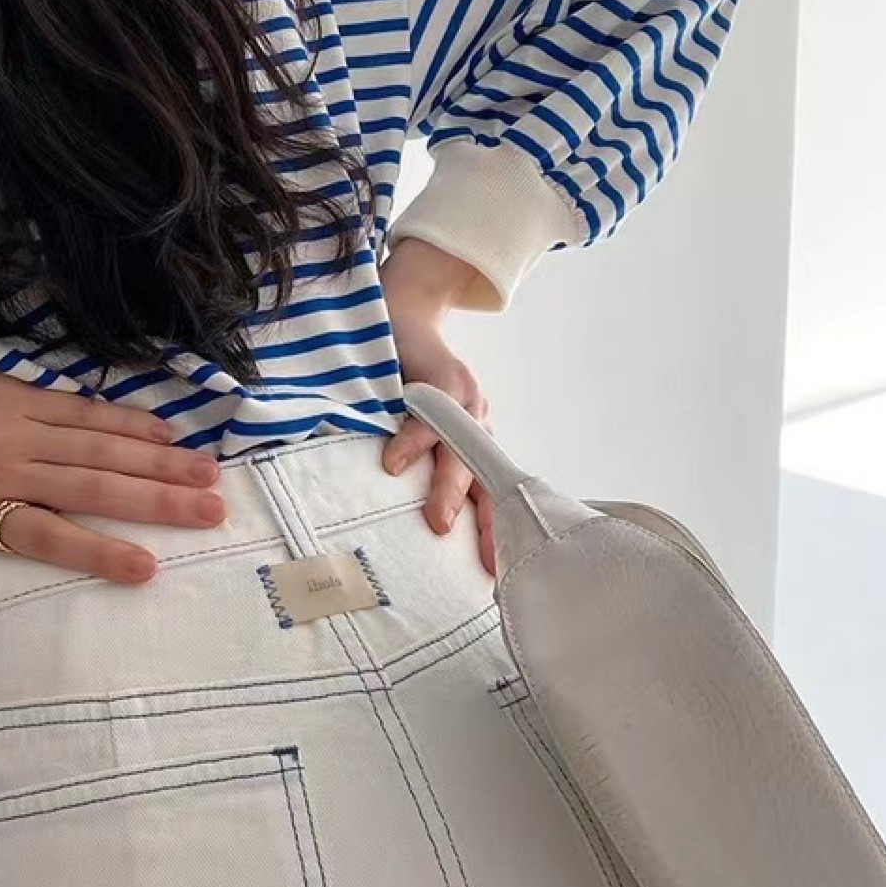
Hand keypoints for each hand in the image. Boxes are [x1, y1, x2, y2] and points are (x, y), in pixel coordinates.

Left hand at [0, 337, 224, 583]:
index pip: (48, 538)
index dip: (99, 553)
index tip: (149, 568)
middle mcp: (5, 470)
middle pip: (92, 488)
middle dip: (157, 503)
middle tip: (213, 513)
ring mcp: (16, 428)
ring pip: (97, 447)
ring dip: (156, 461)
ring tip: (207, 473)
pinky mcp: (16, 393)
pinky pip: (79, 410)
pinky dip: (123, 420)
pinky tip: (161, 431)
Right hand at [378, 238, 497, 576]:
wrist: (404, 310)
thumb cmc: (403, 375)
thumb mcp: (416, 422)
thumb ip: (419, 460)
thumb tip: (399, 514)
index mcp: (473, 443)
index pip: (491, 496)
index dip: (491, 535)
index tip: (492, 576)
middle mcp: (476, 426)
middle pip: (485, 484)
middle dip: (482, 526)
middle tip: (478, 565)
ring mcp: (464, 403)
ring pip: (459, 456)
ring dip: (447, 491)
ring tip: (434, 523)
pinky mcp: (442, 381)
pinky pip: (426, 419)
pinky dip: (411, 443)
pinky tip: (393, 464)